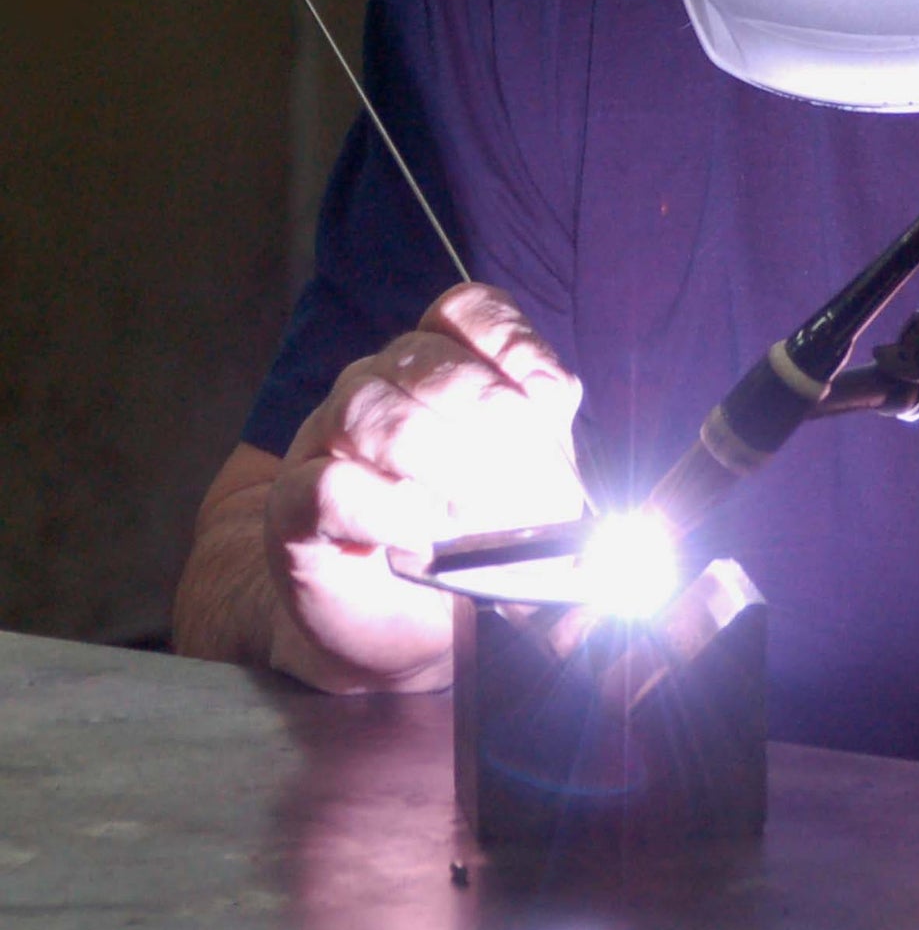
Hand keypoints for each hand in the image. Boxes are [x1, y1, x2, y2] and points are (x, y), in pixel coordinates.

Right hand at [263, 284, 583, 691]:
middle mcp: (383, 381)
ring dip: (442, 466)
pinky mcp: (293, 506)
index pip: (471, 312)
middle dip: (496, 424)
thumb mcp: (527, 494)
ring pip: (376, 411)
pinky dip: (386, 509)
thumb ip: (562, 479)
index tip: (550, 403)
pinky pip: (332, 485)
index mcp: (443, 362)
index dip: (515, 349)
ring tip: (477, 522)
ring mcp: (329, 436)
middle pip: (433, 364)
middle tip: (536, 494)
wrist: (383, 617)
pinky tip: (419, 536)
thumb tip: (614, 523)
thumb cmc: (463, 541)